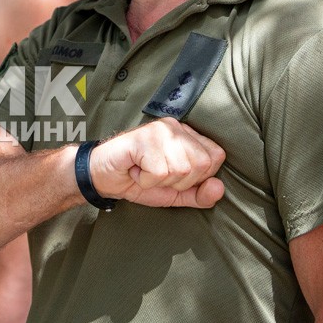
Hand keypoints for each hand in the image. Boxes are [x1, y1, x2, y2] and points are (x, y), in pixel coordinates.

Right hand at [90, 118, 225, 207]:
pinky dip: (146, 180)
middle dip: (179, 181)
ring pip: (181, 168)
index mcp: (186, 135)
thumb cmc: (139, 180)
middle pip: (201, 164)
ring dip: (160, 181)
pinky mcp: (142, 139)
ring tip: (145, 172)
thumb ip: (200, 194)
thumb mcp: (175, 193)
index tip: (174, 176)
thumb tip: (219, 188)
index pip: (216, 156)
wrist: (103, 177)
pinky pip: (159, 171)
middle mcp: (175, 128)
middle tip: (157, 175)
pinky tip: (135, 171)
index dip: (198, 177)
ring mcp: (158, 130)